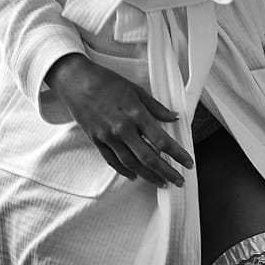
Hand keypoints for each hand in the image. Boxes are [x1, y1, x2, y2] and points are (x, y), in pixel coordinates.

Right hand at [45, 53, 193, 185]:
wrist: (75, 81)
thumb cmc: (107, 82)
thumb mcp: (137, 90)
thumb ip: (157, 107)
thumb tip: (175, 117)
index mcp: (136, 115)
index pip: (162, 141)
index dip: (178, 154)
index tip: (188, 163)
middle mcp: (123, 129)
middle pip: (149, 158)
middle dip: (166, 172)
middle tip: (179, 181)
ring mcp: (108, 137)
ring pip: (131, 164)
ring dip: (148, 176)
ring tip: (161, 182)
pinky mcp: (96, 141)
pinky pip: (112, 161)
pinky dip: (125, 171)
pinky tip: (135, 176)